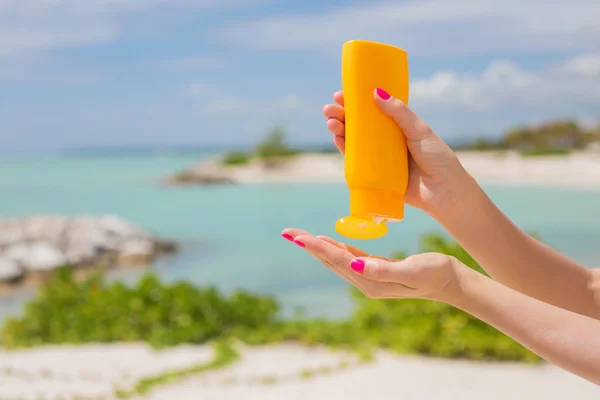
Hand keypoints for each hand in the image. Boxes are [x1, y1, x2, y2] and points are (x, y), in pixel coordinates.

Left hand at [282, 228, 464, 303]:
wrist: (450, 281)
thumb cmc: (435, 273)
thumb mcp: (412, 271)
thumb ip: (384, 270)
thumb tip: (357, 265)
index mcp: (370, 281)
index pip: (338, 260)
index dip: (317, 247)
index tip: (298, 237)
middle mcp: (365, 281)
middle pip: (331, 259)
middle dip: (309, 245)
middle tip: (287, 232)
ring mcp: (368, 277)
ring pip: (336, 259)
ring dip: (317, 246)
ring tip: (299, 236)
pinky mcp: (374, 270)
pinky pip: (348, 258)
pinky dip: (334, 248)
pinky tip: (326, 241)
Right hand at [323, 89, 474, 216]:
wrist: (444, 193)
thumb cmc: (438, 159)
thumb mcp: (419, 130)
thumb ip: (399, 113)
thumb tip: (376, 93)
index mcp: (398, 126)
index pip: (373, 110)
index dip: (356, 102)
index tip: (341, 94)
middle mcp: (387, 141)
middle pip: (360, 125)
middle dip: (342, 115)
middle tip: (330, 108)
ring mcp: (380, 158)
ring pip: (355, 142)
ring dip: (340, 131)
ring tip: (331, 123)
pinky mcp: (376, 176)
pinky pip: (356, 162)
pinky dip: (344, 151)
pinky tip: (337, 140)